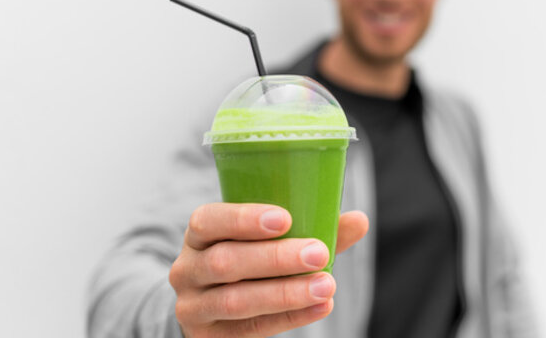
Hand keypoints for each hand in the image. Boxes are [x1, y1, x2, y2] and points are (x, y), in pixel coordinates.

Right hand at [168, 203, 369, 337]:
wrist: (214, 310)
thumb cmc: (250, 263)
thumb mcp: (268, 242)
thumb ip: (310, 229)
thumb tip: (358, 220)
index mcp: (198, 235)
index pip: (207, 221)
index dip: (243, 219)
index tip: (284, 219)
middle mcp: (187, 270)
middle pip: (226, 262)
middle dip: (275, 258)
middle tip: (318, 253)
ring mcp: (194, 307)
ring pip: (237, 300)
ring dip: (286, 292)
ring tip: (326, 285)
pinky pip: (251, 329)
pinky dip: (290, 317)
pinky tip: (320, 307)